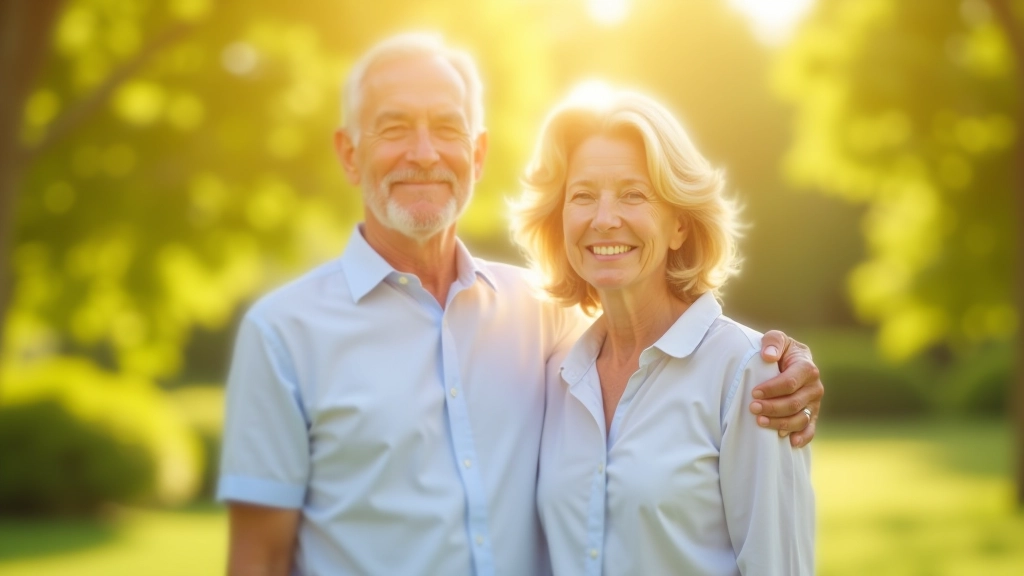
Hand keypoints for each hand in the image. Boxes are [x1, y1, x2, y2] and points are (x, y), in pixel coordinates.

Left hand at [749, 330, 822, 447]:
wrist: (790, 362)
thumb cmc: (779, 351)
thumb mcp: (776, 339)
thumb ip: (773, 341)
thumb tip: (768, 356)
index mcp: (807, 367)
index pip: (790, 382)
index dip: (771, 389)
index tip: (754, 393)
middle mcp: (815, 387)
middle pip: (794, 403)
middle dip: (772, 407)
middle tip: (752, 408)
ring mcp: (815, 403)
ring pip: (800, 419)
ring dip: (780, 424)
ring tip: (760, 422)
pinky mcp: (812, 415)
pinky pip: (810, 430)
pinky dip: (802, 438)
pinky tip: (789, 442)